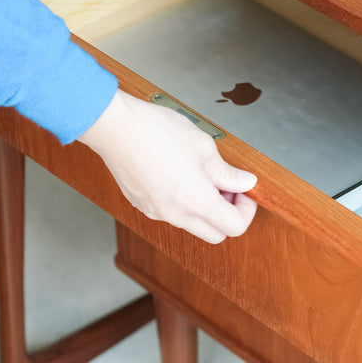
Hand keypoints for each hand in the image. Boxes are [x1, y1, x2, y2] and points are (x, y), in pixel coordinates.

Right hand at [78, 91, 257, 242]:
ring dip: (204, 209)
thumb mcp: (204, 147)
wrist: (115, 128)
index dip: (246, 210)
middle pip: (215, 234)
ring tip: (202, 177)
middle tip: (226, 187)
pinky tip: (180, 176)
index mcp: (196, 202)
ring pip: (192, 225)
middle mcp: (176, 215)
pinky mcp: (142, 205)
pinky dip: (183, 204)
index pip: (235, 227)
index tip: (243, 191)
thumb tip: (244, 182)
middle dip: (227, 214)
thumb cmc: (157, 132)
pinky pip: (171, 214)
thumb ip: (227, 172)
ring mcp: (156, 213)